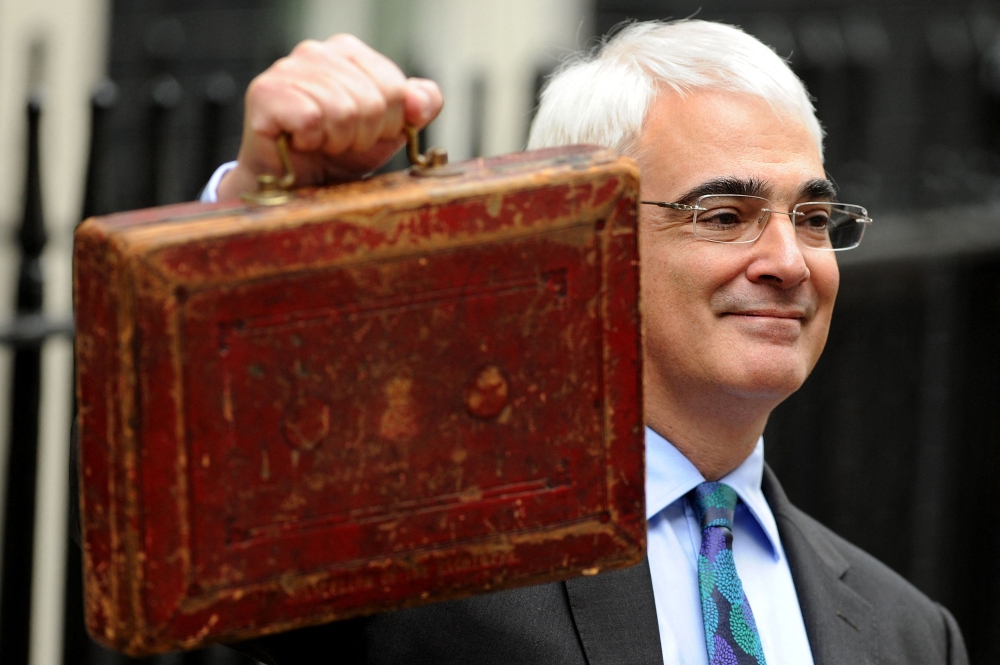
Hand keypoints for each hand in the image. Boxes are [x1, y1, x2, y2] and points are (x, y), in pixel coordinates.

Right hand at [217, 34, 442, 200]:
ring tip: (321, 143)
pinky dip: (311, 142)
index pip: (395, 89)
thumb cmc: (340, 153)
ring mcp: (287, 69)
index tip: (367, 134)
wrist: (299, 185)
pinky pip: (310, 120)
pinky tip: (300, 142)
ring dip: (337, 142)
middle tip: (341, 143)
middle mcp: (317, 51)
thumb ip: (420, 106)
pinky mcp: (265, 93)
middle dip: (362, 136)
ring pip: (342, 112)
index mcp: (349, 52)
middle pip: (371, 102)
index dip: (388, 124)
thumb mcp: (391, 130)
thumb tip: (420, 100)